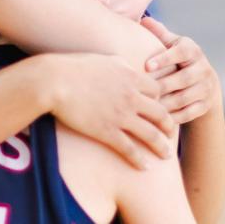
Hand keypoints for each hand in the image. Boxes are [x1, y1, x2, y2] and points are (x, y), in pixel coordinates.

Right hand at [47, 52, 174, 169]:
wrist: (54, 80)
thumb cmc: (73, 67)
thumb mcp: (102, 59)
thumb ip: (120, 64)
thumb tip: (127, 67)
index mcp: (130, 77)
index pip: (158, 91)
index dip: (161, 100)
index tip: (159, 107)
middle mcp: (131, 97)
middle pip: (161, 114)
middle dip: (169, 126)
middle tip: (170, 133)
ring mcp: (120, 115)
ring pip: (151, 135)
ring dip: (162, 147)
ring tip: (166, 155)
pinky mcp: (107, 131)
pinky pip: (130, 149)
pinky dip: (140, 160)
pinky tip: (145, 167)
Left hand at [142, 16, 219, 123]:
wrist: (202, 81)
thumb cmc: (177, 58)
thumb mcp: (171, 44)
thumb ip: (159, 33)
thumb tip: (144, 20)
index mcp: (192, 50)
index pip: (180, 52)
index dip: (164, 59)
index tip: (146, 66)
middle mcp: (202, 68)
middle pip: (183, 79)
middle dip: (162, 85)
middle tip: (140, 90)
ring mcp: (206, 88)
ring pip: (185, 98)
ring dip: (164, 103)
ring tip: (145, 105)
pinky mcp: (205, 104)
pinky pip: (189, 113)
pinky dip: (173, 116)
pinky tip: (156, 117)